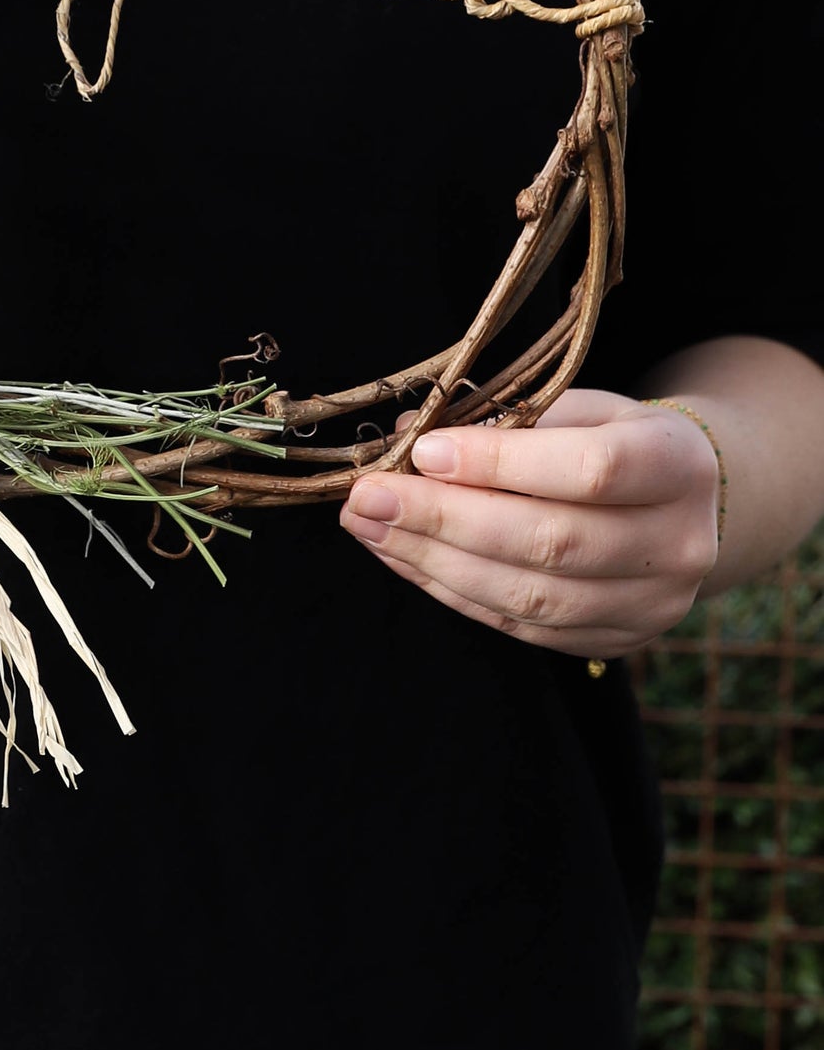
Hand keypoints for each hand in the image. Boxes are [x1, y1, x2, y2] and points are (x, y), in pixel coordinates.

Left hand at [338, 388, 721, 656]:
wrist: (682, 501)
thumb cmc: (614, 437)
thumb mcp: (579, 408)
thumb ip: (508, 421)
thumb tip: (408, 438)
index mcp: (679, 465)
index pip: (591, 470)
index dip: (502, 462)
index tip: (424, 451)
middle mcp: (679, 544)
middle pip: (552, 542)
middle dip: (445, 519)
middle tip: (369, 496)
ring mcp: (651, 605)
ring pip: (530, 596)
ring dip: (434, 562)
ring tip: (371, 528)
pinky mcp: (613, 641)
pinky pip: (519, 625)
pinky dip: (452, 591)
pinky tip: (405, 557)